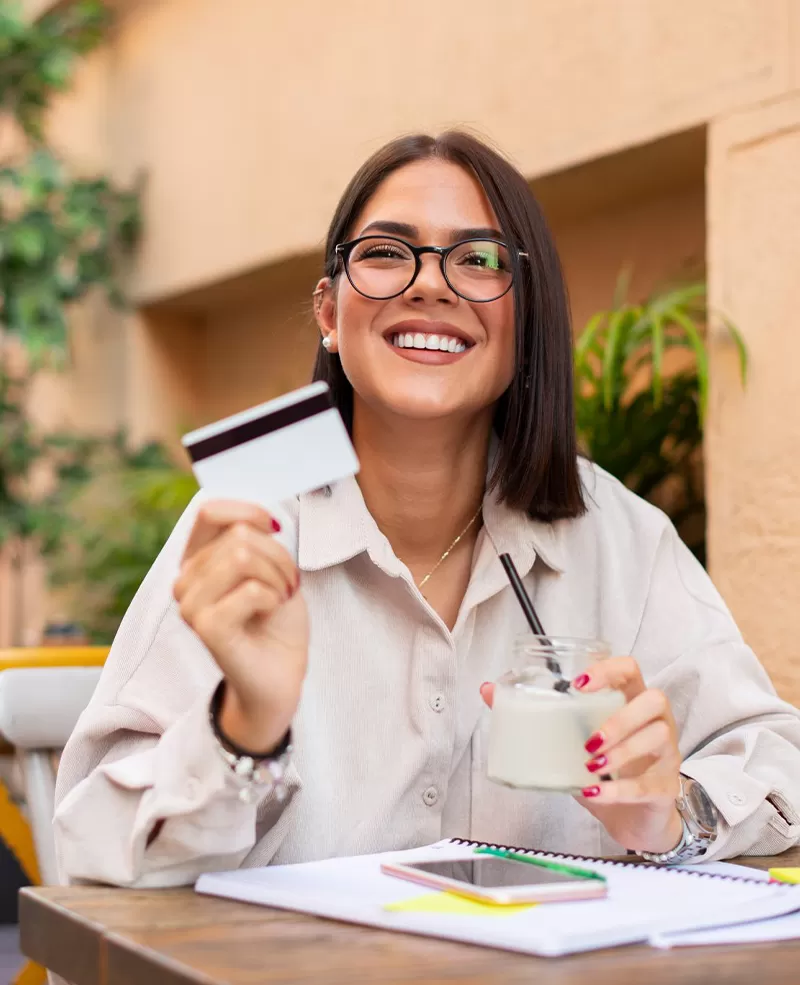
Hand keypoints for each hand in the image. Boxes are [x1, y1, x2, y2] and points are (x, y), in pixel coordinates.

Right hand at [173, 500, 308, 753]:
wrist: (280, 673)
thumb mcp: (271, 566)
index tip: (274, 529)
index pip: (209, 512)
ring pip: (244, 557)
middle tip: (285, 584)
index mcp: (197, 560)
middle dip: (278, 556)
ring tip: (279, 598)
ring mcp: (191, 605)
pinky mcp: (206, 628)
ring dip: (278, 576)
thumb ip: (256, 538)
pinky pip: (251, 590)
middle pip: (240, 535)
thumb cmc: (276, 619)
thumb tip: (261, 517)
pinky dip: (274, 597)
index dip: (248, 511)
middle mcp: (185, 580)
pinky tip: (271, 613)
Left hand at [480, 657, 683, 853]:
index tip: (578, 683)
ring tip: (590, 764)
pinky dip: (618, 789)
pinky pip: (648, 784)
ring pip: (656, 737)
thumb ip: (537, 718)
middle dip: (619, 717)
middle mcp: (655, 721)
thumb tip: (489, 690)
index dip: (607, 670)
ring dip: (621, 751)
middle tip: (587, 738)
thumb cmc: (604, 770)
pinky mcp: (667, 788)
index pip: (630, 669)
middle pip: (653, 699)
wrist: (634, 820)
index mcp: (630, 701)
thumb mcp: (569, 742)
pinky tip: (594, 792)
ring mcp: (667, 754)